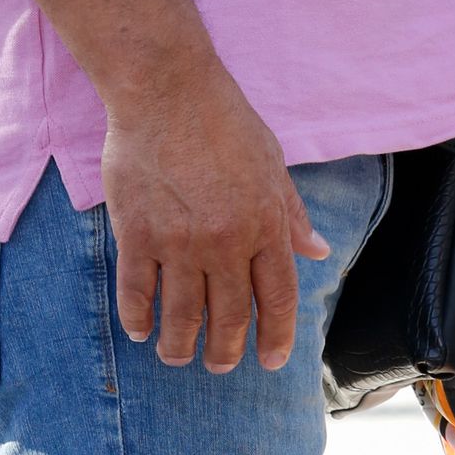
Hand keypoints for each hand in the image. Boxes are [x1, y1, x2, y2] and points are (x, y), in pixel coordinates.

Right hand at [102, 57, 329, 374]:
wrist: (167, 90)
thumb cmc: (224, 120)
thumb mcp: (272, 162)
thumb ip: (291, 213)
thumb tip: (317, 250)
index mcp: (265, 224)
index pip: (277, 299)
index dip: (275, 338)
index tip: (269, 361)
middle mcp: (226, 241)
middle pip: (230, 318)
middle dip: (225, 352)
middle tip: (219, 364)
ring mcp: (180, 242)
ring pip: (182, 318)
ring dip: (180, 347)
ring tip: (177, 356)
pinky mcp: (137, 235)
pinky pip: (137, 294)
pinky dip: (139, 320)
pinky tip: (141, 330)